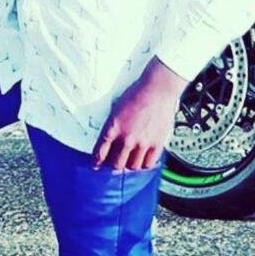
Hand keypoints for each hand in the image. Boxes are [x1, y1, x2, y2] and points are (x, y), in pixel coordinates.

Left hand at [92, 56, 187, 170]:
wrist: (158, 89)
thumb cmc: (138, 94)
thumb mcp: (117, 108)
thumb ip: (114, 125)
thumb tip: (111, 137)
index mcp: (113, 127)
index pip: (100, 151)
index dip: (97, 161)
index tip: (97, 164)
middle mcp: (126, 138)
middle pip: (117, 164)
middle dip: (114, 165)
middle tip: (116, 163)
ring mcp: (142, 143)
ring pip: (133, 166)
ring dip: (130, 165)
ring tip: (131, 161)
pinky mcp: (156, 144)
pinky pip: (149, 163)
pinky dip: (145, 164)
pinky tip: (144, 159)